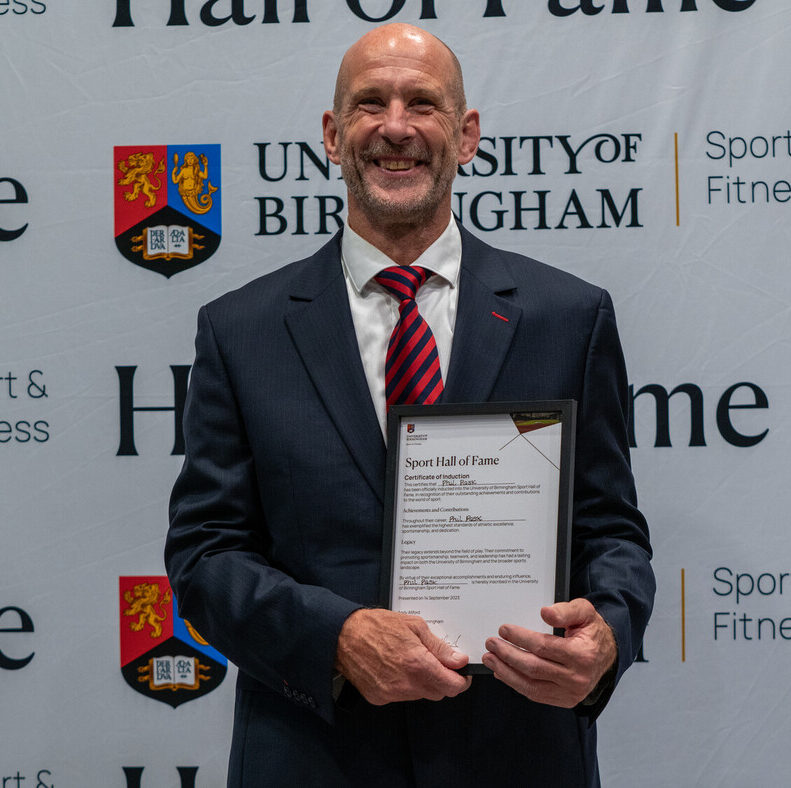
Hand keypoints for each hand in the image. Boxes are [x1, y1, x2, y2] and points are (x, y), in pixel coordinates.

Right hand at [335, 608, 471, 704]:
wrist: (343, 635)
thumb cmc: (377, 626)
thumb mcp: (414, 626)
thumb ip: (439, 647)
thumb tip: (459, 660)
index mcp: (418, 664)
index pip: (452, 686)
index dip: (460, 680)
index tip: (460, 672)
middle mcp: (406, 684)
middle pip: (438, 693)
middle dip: (443, 680)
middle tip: (438, 662)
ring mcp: (391, 694)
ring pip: (421, 695)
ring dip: (424, 683)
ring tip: (412, 660)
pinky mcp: (379, 698)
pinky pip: (402, 696)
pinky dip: (405, 686)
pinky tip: (396, 668)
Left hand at [481, 598, 616, 707]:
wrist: (608, 654)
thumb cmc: (592, 631)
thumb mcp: (584, 612)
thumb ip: (565, 610)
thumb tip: (545, 613)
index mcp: (582, 655)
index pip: (543, 647)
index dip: (520, 638)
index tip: (503, 629)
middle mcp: (577, 677)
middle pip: (534, 667)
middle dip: (508, 655)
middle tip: (491, 643)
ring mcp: (571, 692)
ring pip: (531, 685)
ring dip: (506, 672)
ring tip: (490, 659)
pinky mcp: (565, 700)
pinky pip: (536, 694)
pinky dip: (516, 684)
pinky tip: (503, 673)